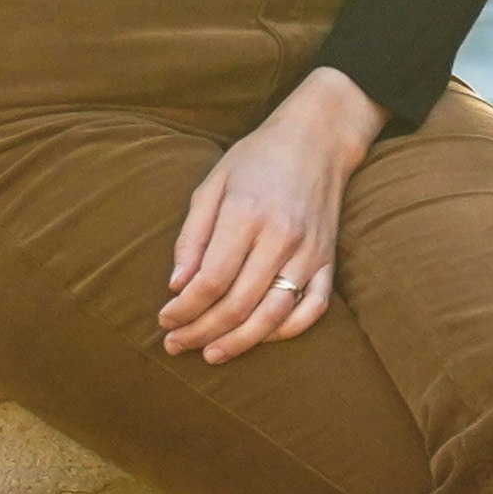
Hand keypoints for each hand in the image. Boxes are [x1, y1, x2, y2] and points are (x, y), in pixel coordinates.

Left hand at [158, 72, 380, 362]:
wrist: (317, 139)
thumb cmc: (257, 159)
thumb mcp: (213, 184)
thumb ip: (192, 235)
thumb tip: (176, 285)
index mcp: (246, 214)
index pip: (210, 280)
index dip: (184, 309)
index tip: (164, 320)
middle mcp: (281, 237)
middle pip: (237, 304)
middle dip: (201, 332)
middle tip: (176, 344)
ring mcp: (310, 252)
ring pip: (273, 316)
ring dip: (239, 343)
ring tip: (211, 354)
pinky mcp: (329, 261)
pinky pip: (312, 309)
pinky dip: (285, 332)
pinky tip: (259, 338)